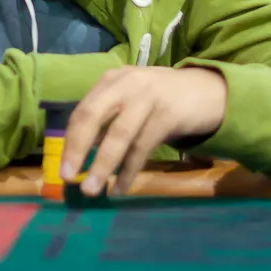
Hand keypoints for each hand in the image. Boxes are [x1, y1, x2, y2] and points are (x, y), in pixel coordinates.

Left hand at [61, 67, 226, 196]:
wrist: (208, 90)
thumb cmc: (162, 100)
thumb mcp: (131, 99)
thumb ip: (108, 118)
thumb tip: (78, 155)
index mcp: (112, 80)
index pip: (83, 110)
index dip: (70, 140)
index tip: (62, 168)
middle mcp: (127, 83)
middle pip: (94, 116)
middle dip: (77, 148)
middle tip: (68, 177)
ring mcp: (148, 96)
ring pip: (119, 134)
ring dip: (103, 165)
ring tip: (91, 190)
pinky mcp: (168, 113)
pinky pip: (143, 146)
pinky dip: (129, 170)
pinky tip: (120, 187)